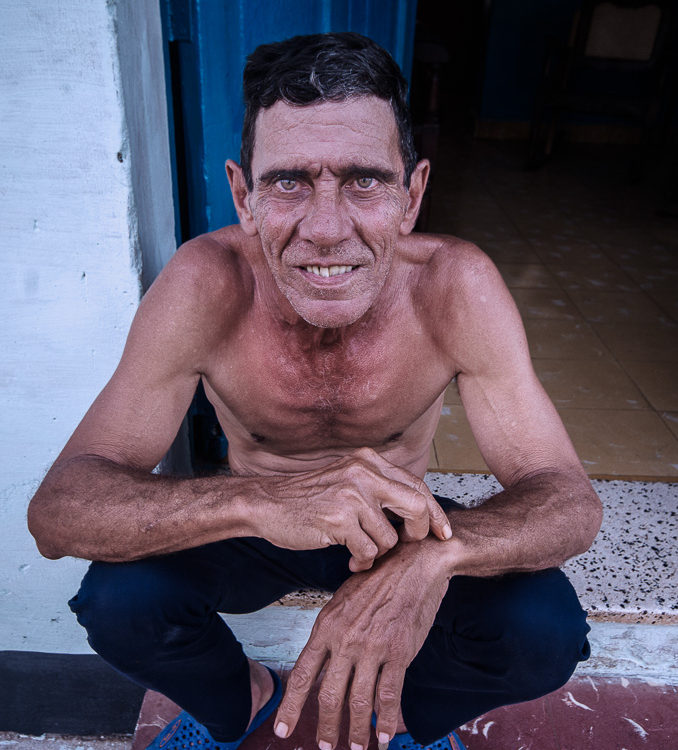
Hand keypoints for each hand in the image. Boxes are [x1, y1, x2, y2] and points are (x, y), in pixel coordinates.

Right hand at [251, 447, 450, 570]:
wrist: (267, 503)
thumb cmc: (308, 498)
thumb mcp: (347, 479)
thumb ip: (378, 488)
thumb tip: (417, 511)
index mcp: (368, 461)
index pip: (416, 485)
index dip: (434, 512)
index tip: (442, 532)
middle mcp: (363, 473)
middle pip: (415, 506)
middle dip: (418, 532)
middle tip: (407, 545)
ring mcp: (351, 495)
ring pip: (389, 537)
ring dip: (377, 553)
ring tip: (360, 553)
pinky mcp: (339, 519)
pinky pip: (367, 552)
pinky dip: (362, 562)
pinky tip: (349, 560)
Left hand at [273, 540, 450, 749]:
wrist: (414, 563)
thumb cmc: (379, 578)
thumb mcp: (344, 598)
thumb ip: (333, 629)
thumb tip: (326, 658)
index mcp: (327, 625)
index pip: (303, 673)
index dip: (291, 706)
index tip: (281, 730)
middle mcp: (345, 639)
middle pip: (329, 695)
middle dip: (325, 727)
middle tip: (324, 747)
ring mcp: (372, 646)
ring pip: (359, 701)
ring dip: (356, 731)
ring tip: (355, 747)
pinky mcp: (399, 651)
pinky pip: (389, 695)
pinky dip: (386, 720)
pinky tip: (384, 736)